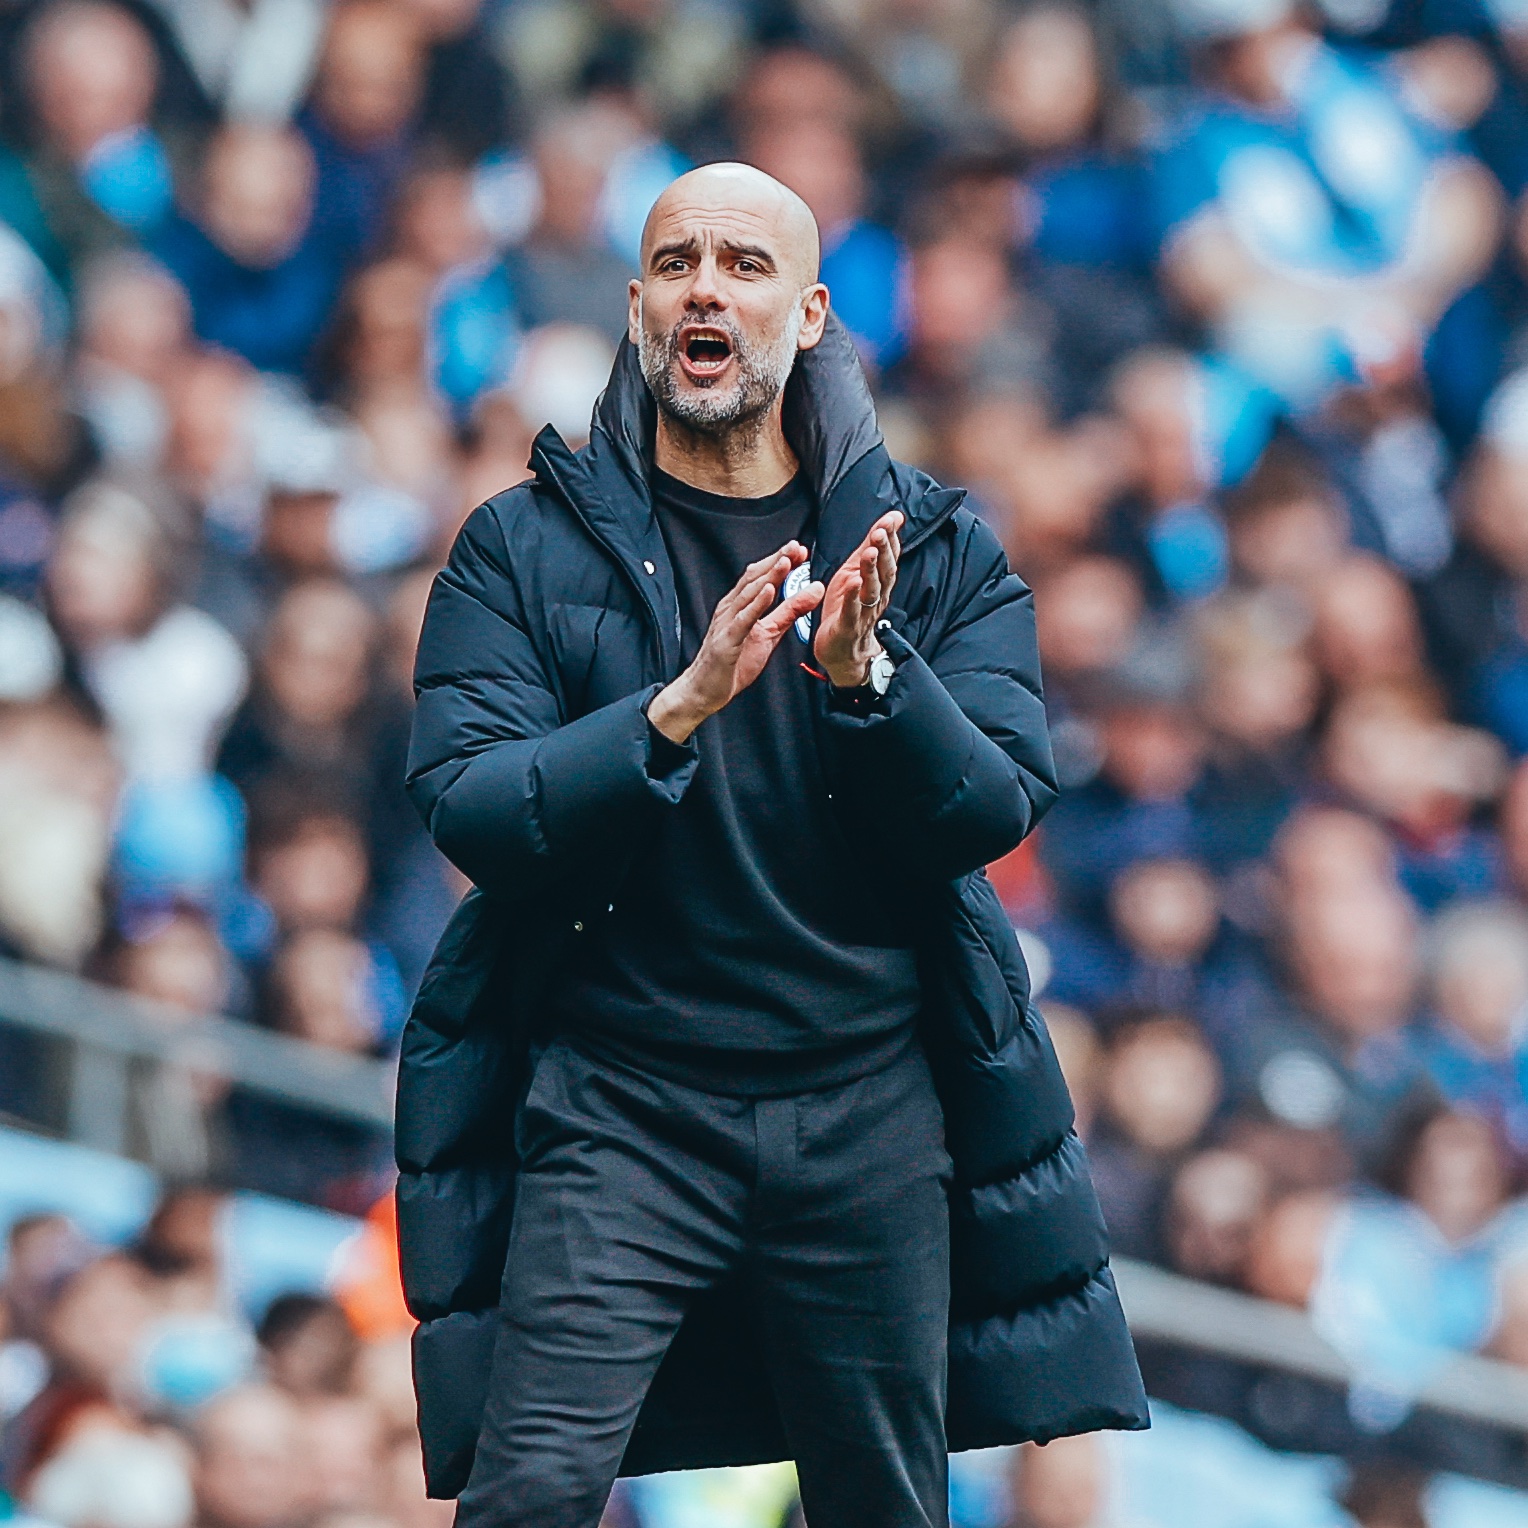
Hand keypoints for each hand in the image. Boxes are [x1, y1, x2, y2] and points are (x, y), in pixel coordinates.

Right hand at [648, 542, 823, 742]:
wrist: (704, 689)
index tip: (800, 550)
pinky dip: (756, 604)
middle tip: (796, 547)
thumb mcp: (769, 634)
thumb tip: (816, 590)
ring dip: (768, 577)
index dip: (780, 561)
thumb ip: (790, 612)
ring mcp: (726, 623)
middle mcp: (731, 608)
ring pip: (748, 594)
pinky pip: (742, 620)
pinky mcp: (726, 641)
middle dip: (776, 561)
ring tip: (786, 562)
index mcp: (740, 605)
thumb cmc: (733, 661)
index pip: (761, 577)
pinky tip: (769, 592)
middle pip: (754, 579)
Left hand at [814, 510, 901, 687]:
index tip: (893, 518)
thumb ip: (871, 547)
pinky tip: (854, 583)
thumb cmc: (848, 608)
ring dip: (872, 570)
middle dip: (884, 550)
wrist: (842, 651)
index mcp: (878, 582)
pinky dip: (854, 598)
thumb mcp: (856, 572)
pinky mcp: (848, 627)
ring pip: (871, 590)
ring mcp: (863, 612)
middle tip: (882, 531)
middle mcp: (876, 596)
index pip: (889, 557)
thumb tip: (891, 519)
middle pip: (884, 572)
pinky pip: (853, 611)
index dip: (892, 538)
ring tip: (870, 551)